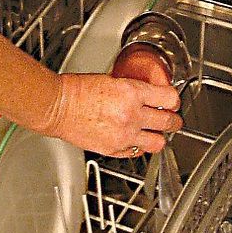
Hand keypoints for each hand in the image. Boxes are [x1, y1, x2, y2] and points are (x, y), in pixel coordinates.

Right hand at [40, 72, 182, 155]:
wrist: (57, 107)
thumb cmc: (76, 91)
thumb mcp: (112, 80)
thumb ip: (133, 90)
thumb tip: (147, 96)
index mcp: (132, 93)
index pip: (169, 98)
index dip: (174, 100)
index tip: (173, 101)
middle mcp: (132, 115)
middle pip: (168, 122)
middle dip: (174, 121)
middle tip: (173, 120)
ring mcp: (124, 135)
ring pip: (158, 143)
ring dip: (159, 137)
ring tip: (156, 133)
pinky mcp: (113, 149)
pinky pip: (136, 152)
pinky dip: (138, 147)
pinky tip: (135, 140)